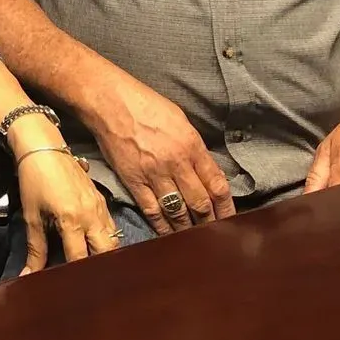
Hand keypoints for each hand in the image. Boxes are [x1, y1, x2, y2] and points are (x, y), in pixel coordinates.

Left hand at [14, 148, 119, 274]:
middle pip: (106, 253)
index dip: (76, 277)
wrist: (44, 147)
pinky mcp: (102, 199)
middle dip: (100, 269)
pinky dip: (107, 239)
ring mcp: (100, 207)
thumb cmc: (34, 179)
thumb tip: (27, 275)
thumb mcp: (31, 216)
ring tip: (96, 269)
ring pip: (113, 240)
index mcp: (72, 220)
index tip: (72, 290)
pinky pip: (111, 226)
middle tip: (89, 282)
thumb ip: (35, 248)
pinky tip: (98, 246)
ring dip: (106, 255)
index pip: (80, 259)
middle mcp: (91, 216)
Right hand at [87, 74, 234, 234]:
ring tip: (194, 237)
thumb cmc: (144, 104)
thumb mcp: (180, 120)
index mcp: (191, 145)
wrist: (109, 101)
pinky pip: (152, 210)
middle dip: (210, 222)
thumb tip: (204, 170)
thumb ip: (194, 147)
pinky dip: (162, 226)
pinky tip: (169, 234)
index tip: (230, 219)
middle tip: (215, 233)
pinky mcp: (133, 181)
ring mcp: (154, 174)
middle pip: (200, 203)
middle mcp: (176, 162)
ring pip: (177, 211)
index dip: (226, 207)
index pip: (217, 184)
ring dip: (188, 228)